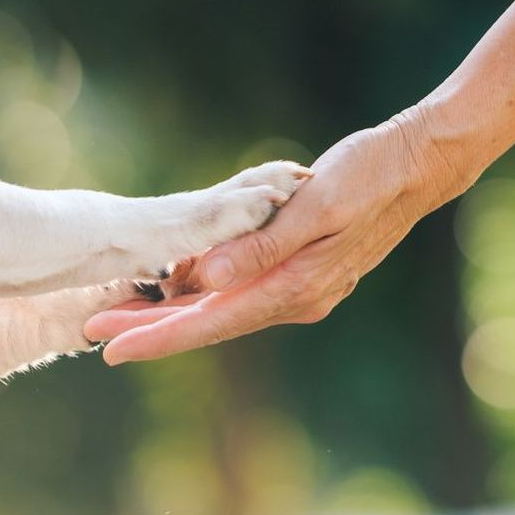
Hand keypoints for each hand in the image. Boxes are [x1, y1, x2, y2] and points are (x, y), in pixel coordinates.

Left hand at [85, 114, 467, 363]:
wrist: (420, 164)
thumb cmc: (370, 176)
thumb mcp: (316, 205)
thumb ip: (261, 247)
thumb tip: (207, 281)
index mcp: (296, 287)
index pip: (212, 322)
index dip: (158, 337)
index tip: (111, 350)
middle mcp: (297, 297)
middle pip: (211, 323)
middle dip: (153, 330)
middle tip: (94, 335)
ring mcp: (302, 287)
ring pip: (224, 309)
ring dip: (174, 313)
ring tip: (121, 314)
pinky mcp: (303, 270)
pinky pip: (243, 291)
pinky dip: (206, 293)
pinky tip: (180, 286)